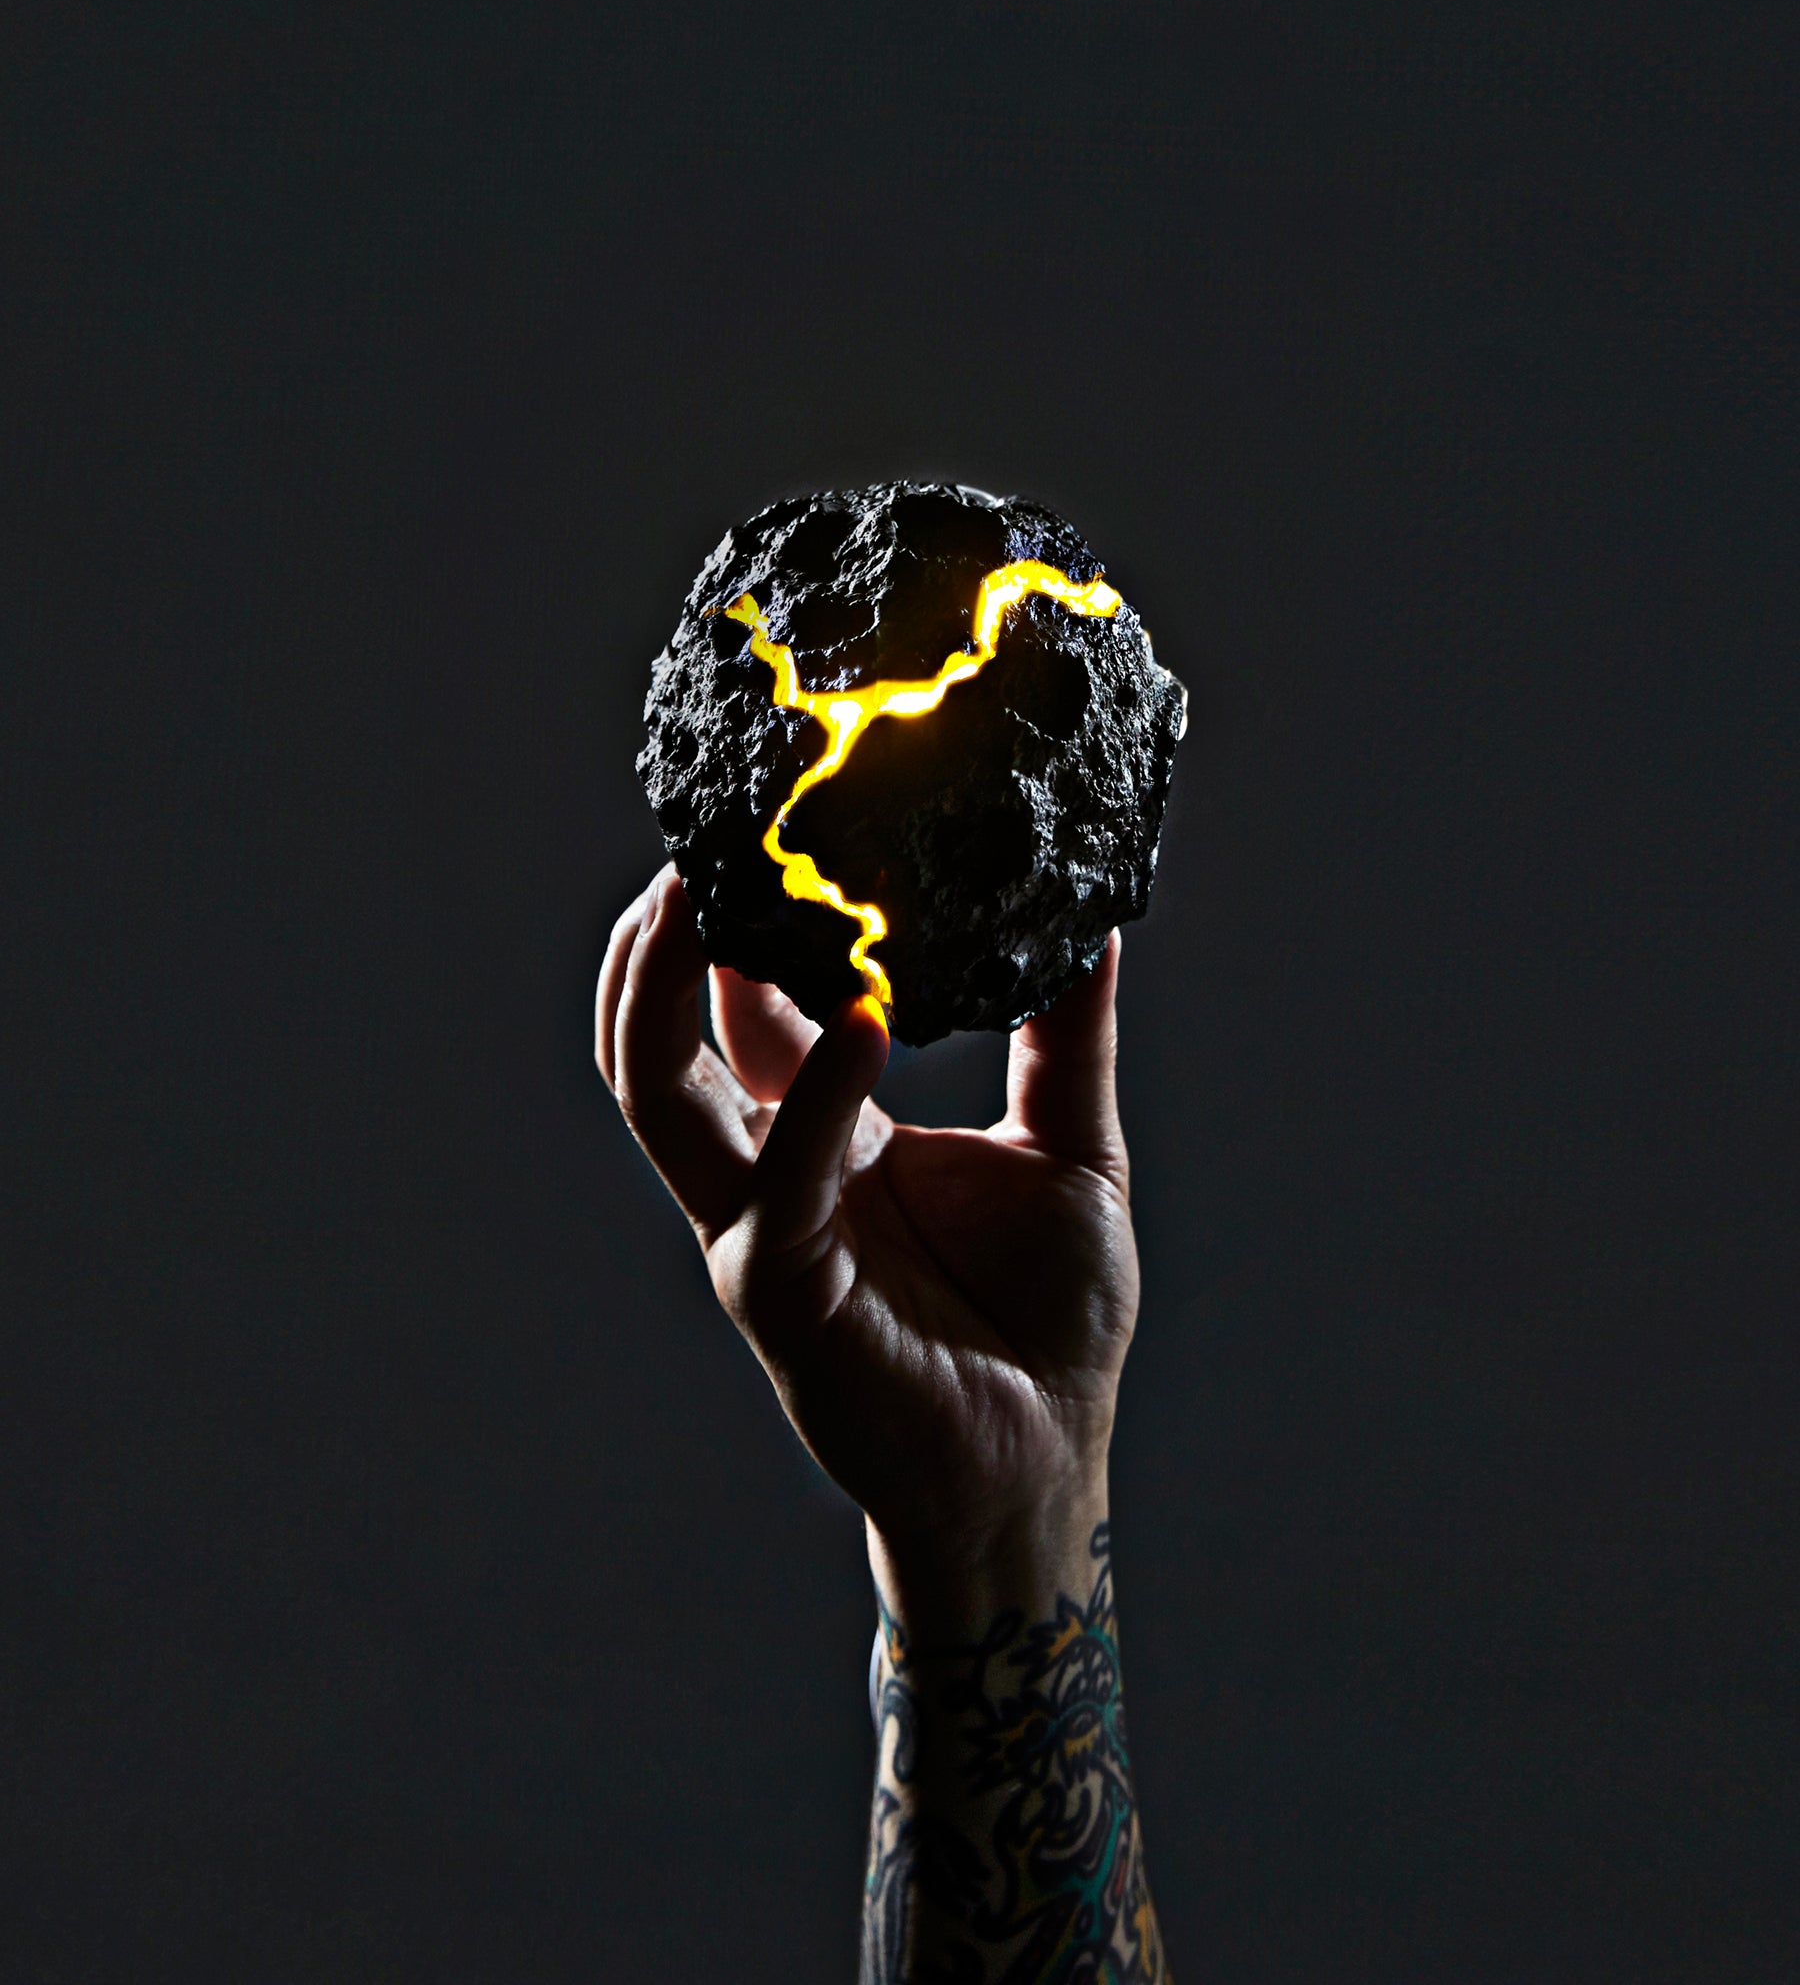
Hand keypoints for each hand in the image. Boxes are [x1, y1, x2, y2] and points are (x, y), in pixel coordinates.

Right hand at [596, 864, 1141, 1617]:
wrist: (1051, 1461)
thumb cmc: (1050, 1322)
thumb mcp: (1072, 1149)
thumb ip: (1067, 1035)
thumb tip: (1094, 919)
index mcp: (828, 1133)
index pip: (742, 1006)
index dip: (738, 916)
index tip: (776, 817)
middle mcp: (772, 1172)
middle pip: (656, 1036)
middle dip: (656, 933)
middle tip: (706, 829)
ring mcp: (758, 1230)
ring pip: (657, 1091)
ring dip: (667, 984)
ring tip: (708, 886)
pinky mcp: (780, 1293)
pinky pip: (773, 1178)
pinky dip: (812, 1091)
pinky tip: (864, 1015)